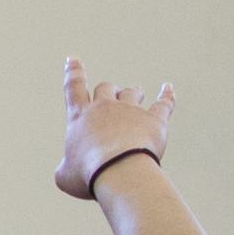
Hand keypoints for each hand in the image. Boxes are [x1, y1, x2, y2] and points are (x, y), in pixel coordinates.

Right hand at [55, 59, 171, 200]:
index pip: (73, 88)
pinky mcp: (154, 120)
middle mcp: (104, 108)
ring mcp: (131, 111)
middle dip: (107, 91)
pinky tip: (168, 89)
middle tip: (110, 98)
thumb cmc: (88, 174)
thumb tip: (69, 169)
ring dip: (133, 93)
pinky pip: (163, 103)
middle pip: (106, 88)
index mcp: (79, 117)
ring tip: (136, 94)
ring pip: (132, 92)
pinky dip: (167, 96)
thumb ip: (66, 167)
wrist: (120, 171)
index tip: (72, 59)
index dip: (72, 72)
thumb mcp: (65, 176)